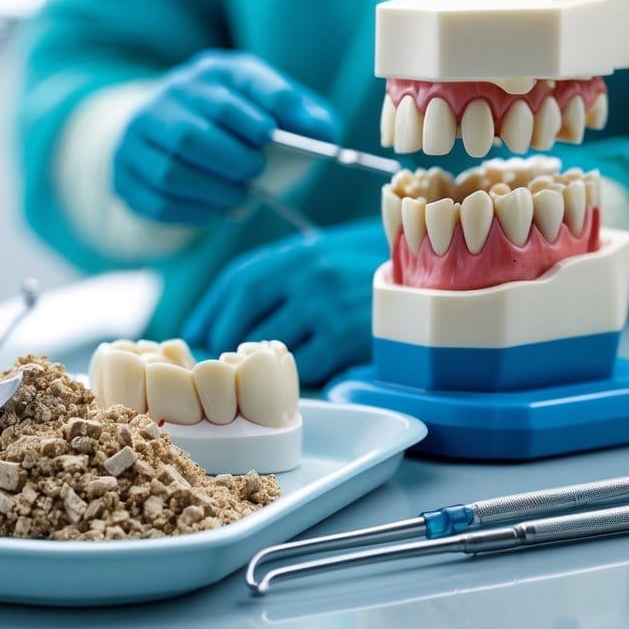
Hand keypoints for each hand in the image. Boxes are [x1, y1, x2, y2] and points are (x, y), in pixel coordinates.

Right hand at [113, 50, 338, 224]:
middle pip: (194, 134)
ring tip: (239, 195)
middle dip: (233, 160)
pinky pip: (158, 201)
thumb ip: (305, 117)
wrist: (167, 134)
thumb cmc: (236, 125)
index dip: (259, 108)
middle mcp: (168, 97)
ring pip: (173, 172)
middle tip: (255, 171)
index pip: (240, 82)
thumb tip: (324, 136)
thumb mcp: (269, 107)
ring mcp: (138, 136)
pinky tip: (213, 207)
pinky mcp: (125, 174)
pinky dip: (193, 211)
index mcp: (212, 73)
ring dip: (215, 190)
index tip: (271, 134)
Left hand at [181, 220, 386, 385]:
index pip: (238, 282)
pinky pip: (305, 367)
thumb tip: (217, 319)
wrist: (431, 274)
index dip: (211, 312)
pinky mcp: (346, 339)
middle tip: (221, 361)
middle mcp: (307, 275)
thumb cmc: (365, 269)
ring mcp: (326, 307)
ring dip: (257, 364)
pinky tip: (302, 372)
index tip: (198, 333)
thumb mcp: (320, 255)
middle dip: (226, 343)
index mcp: (296, 253)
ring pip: (270, 346)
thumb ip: (276, 277)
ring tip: (256, 372)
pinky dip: (297, 375)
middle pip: (245, 316)